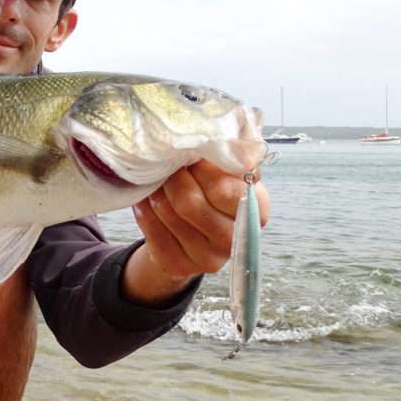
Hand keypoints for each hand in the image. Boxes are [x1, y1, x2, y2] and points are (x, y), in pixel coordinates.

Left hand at [125, 160, 269, 305]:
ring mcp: (206, 257)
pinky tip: (147, 197)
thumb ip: (229, 154)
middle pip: (189, 203)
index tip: (192, 155)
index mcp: (256, 210)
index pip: (225, 190)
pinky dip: (144, 206)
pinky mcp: (178, 264)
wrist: (195, 232)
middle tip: (168, 163)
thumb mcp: (230, 171)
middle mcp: (234, 239)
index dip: (203, 168)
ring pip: (166, 212)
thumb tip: (221, 136)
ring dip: (156, 189)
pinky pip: (150, 228)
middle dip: (174, 177)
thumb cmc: (214, 191)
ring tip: (157, 176)